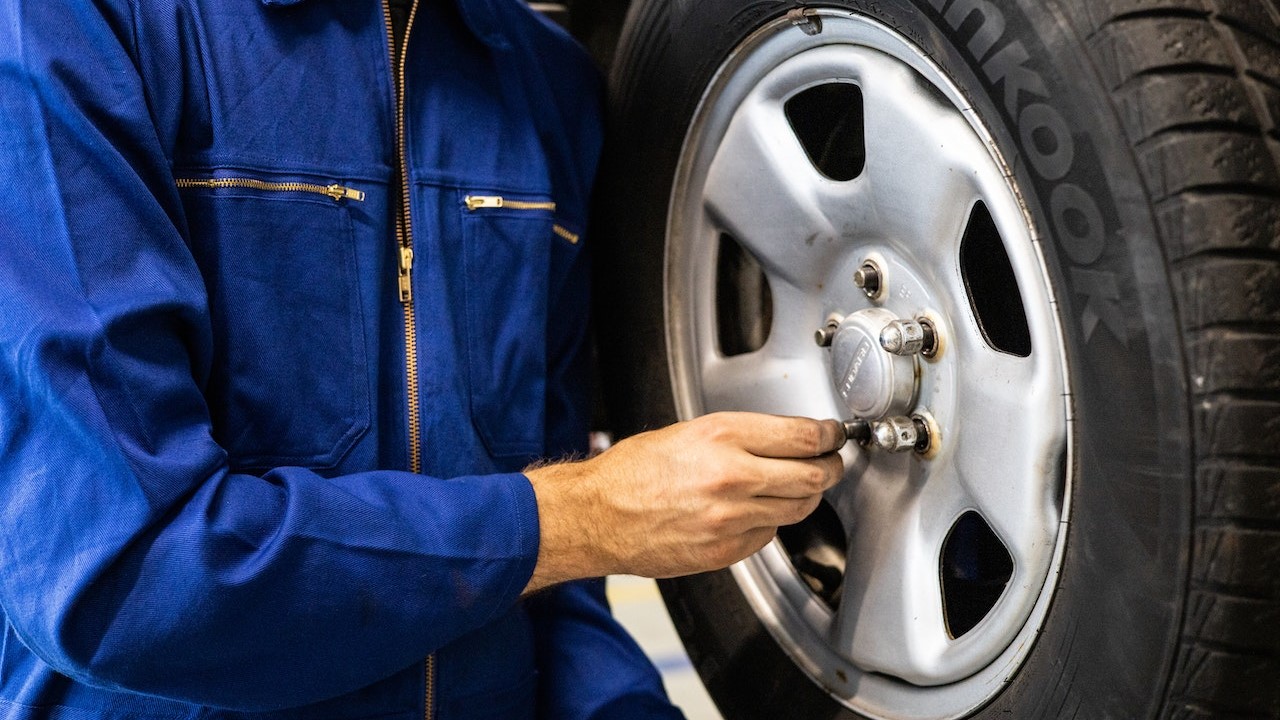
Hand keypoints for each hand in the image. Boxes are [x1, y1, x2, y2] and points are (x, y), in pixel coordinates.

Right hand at [523, 412, 845, 592]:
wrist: (597, 516)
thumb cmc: (631, 472)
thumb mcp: (687, 432)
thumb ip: (740, 436)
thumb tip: (784, 439)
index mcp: (722, 437)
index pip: (803, 436)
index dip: (828, 435)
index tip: (833, 435)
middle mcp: (732, 477)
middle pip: (813, 475)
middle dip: (830, 467)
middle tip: (831, 462)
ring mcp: (731, 518)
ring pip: (798, 508)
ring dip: (807, 496)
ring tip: (801, 486)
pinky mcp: (726, 551)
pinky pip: (769, 534)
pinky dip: (770, 521)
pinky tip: (756, 511)